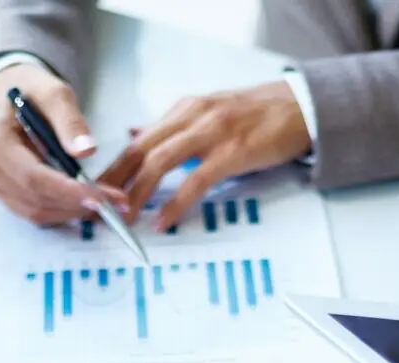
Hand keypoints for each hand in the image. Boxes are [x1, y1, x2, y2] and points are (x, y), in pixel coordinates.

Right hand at [0, 63, 126, 224]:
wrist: (6, 92)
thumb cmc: (30, 90)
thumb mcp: (53, 92)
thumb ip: (69, 121)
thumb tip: (87, 152)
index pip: (33, 176)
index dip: (68, 191)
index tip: (102, 197)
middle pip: (35, 199)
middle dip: (77, 204)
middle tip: (116, 203)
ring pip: (36, 211)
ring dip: (72, 212)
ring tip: (107, 204)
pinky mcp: (0, 192)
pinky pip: (33, 210)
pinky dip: (62, 210)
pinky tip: (86, 203)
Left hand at [97, 81, 310, 230]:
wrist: (301, 107)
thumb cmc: (258, 115)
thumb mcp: (208, 113)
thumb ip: (172, 128)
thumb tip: (135, 135)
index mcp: (185, 109)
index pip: (139, 139)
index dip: (114, 166)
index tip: (96, 189)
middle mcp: (193, 116)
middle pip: (141, 149)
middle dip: (115, 180)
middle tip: (97, 206)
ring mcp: (212, 133)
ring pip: (161, 162)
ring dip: (138, 192)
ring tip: (123, 216)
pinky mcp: (233, 152)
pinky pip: (196, 181)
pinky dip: (175, 202)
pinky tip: (162, 220)